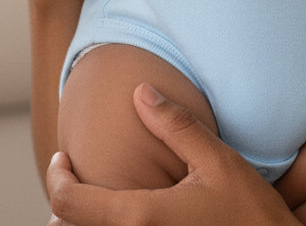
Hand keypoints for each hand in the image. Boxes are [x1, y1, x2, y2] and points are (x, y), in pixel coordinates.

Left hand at [46, 84, 297, 225]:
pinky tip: (123, 216)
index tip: (61, 158)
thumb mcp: (216, 161)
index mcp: (140, 217)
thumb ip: (175, 126)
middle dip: (64, 204)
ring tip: (93, 199)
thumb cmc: (249, 212)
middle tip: (74, 176)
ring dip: (83, 220)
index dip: (56, 177)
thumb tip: (140, 92)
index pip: (69, 202)